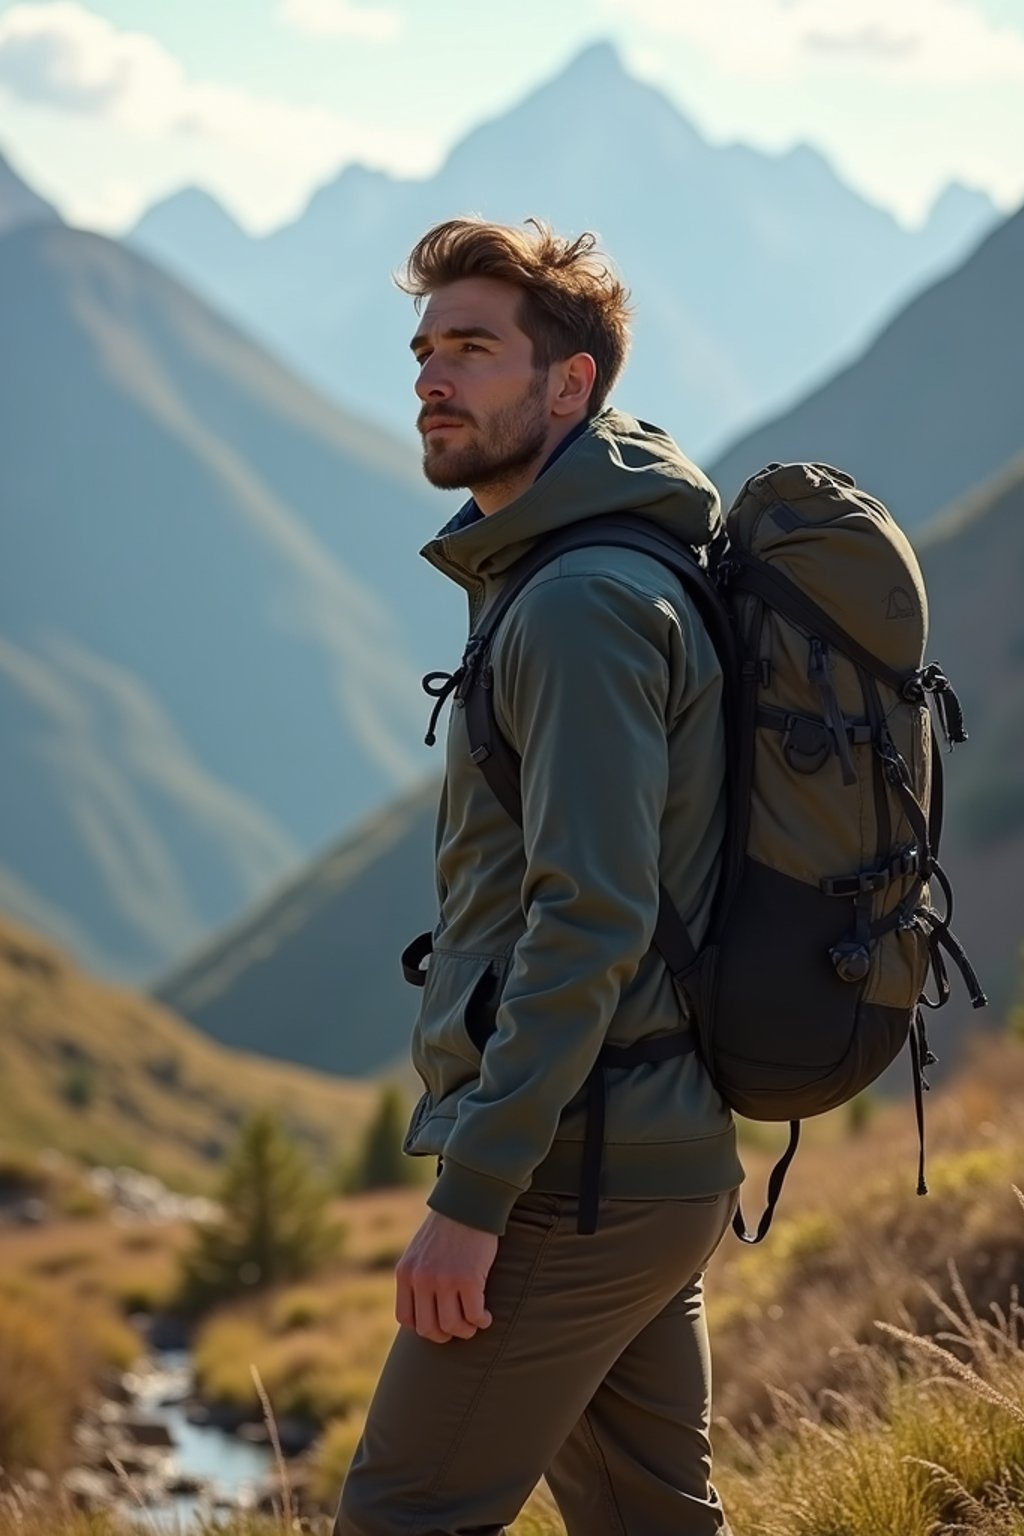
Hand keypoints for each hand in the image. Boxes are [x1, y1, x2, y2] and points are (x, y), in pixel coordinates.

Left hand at [395, 1208, 497, 1343]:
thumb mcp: (420, 1251)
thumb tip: (424, 1309)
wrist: (468, 1203)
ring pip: (452, 1327)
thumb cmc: (448, 1228)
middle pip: (428, 1329)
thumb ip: (417, 1277)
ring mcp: (444, 1280)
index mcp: (405, 1272)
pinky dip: (482, 1321)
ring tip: (475, 1322)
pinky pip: (474, 1316)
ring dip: (466, 1330)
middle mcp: (421, 1279)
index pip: (406, 1319)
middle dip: (445, 1335)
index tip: (439, 1322)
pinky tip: (487, 1316)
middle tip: (459, 1327)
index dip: (423, 1328)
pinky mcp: (469, 1279)